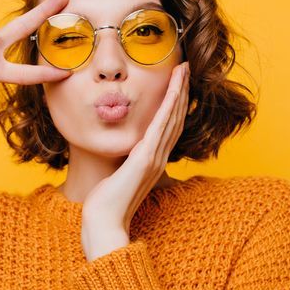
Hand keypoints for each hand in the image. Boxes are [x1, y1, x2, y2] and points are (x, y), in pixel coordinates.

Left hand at [80, 60, 190, 260]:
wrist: (104, 222)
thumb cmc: (107, 202)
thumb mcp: (118, 174)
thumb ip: (125, 161)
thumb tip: (122, 151)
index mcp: (153, 160)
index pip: (169, 126)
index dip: (176, 102)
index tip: (177, 82)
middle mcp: (159, 157)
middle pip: (176, 117)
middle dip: (181, 91)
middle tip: (185, 67)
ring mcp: (154, 158)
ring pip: (172, 118)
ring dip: (179, 92)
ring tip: (183, 71)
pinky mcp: (145, 159)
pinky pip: (160, 127)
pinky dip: (169, 107)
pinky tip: (173, 91)